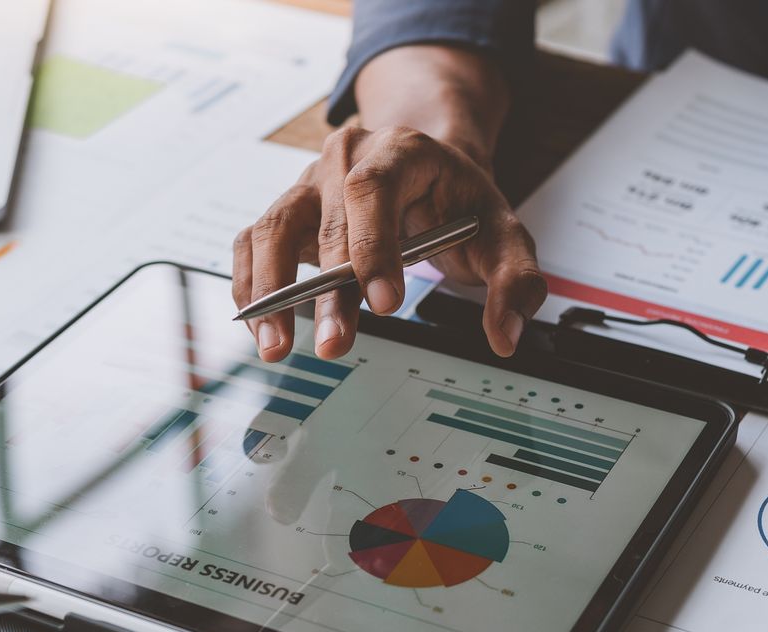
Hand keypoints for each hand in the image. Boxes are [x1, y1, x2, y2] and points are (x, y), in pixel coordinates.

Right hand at [234, 45, 544, 360]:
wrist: (432, 173)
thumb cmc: (461, 204)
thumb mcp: (505, 235)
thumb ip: (515, 282)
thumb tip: (505, 336)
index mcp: (401, 150)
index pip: (374, 188)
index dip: (373, 244)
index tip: (383, 301)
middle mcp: (346, 158)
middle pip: (328, 222)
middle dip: (330, 292)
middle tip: (335, 343)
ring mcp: (310, 183)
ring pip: (274, 228)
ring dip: (272, 291)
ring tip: (277, 345)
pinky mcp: (289, 212)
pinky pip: (254, 243)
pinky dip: (252, 286)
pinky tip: (262, 328)